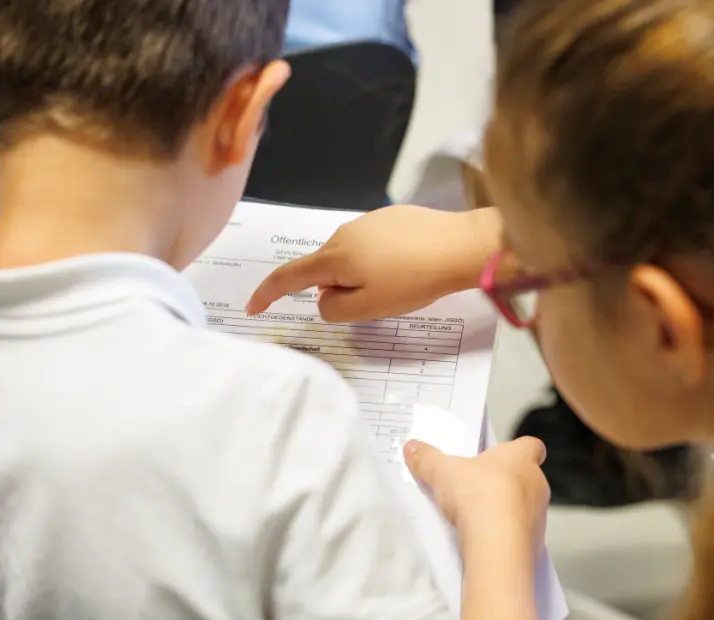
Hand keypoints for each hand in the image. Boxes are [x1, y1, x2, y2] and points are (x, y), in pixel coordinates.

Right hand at [245, 206, 499, 320]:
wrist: (460, 246)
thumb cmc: (413, 280)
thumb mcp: (368, 307)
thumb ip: (335, 309)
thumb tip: (324, 298)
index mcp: (334, 257)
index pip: (289, 277)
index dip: (267, 294)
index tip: (253, 308)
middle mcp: (344, 232)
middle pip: (325, 269)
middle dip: (337, 289)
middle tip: (374, 302)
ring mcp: (368, 221)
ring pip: (350, 258)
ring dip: (361, 275)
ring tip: (398, 285)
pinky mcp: (391, 217)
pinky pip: (372, 245)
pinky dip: (380, 261)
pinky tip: (408, 267)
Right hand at [404, 437, 549, 555]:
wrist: (497, 544)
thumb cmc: (478, 494)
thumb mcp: (442, 472)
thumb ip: (427, 458)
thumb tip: (412, 447)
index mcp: (521, 458)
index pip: (532, 445)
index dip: (518, 450)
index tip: (500, 457)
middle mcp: (537, 483)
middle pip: (526, 478)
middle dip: (506, 483)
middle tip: (478, 489)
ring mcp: (539, 515)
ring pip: (525, 508)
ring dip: (507, 511)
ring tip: (477, 519)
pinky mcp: (535, 542)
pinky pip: (520, 535)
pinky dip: (505, 536)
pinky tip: (484, 541)